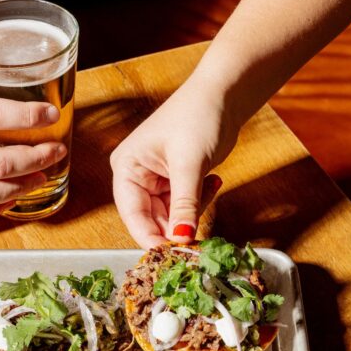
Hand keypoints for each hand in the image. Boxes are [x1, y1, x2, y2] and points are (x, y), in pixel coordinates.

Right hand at [111, 79, 239, 247]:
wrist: (224, 94)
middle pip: (151, 219)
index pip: (132, 214)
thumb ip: (184, 205)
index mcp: (127, 168)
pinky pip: (185, 206)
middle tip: (200, 235)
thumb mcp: (189, 164)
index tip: (170, 256)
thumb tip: (181, 239)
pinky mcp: (175, 181)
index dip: (150, 237)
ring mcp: (156, 180)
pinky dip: (200, 201)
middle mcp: (136, 176)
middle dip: (176, 227)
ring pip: (171, 216)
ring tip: (210, 187)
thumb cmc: (198, 116)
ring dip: (192, 212)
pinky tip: (213, 180)